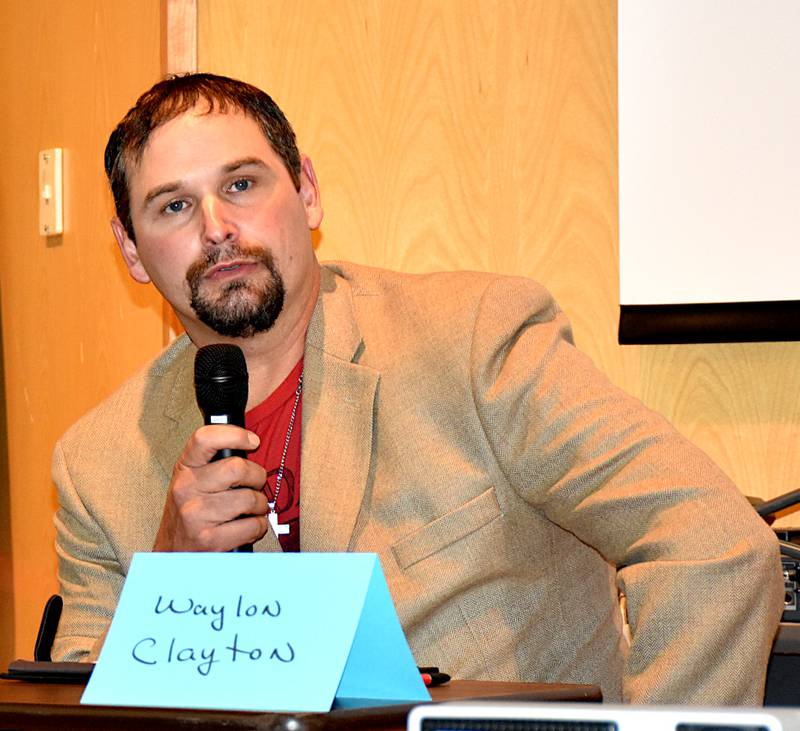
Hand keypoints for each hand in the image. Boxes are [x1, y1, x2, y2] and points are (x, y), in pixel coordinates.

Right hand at [153, 425, 268, 551]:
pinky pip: (252, 525)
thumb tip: (250, 443)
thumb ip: (215, 462)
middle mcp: (186, 489)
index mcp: (184, 469)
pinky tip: (249, 526)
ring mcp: (196, 515)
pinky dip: (259, 526)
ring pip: (249, 498)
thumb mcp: (193, 480)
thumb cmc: (191, 512)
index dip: (235, 435)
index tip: (253, 441)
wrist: (172, 553)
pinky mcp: (209, 540)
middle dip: (257, 476)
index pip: (205, 438)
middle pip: (238, 468)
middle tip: (255, 484)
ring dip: (260, 505)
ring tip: (252, 509)